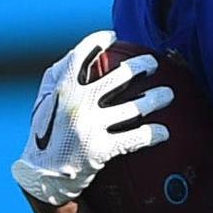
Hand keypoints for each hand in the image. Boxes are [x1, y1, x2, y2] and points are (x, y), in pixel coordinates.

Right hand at [14, 28, 168, 207]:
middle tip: (152, 64)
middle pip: (118, 77)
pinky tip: (164, 133)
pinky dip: (152, 135)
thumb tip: (80, 54)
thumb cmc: (47, 134)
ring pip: (133, 108)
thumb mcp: (46, 102)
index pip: (81, 55)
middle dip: (140, 67)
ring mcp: (89, 126)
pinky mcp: (100, 149)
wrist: (43, 176)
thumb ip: (59, 79)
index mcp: (61, 87)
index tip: (112, 36)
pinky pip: (134, 139)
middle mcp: (76, 103)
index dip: (97, 41)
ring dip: (155, 99)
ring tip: (169, 94)